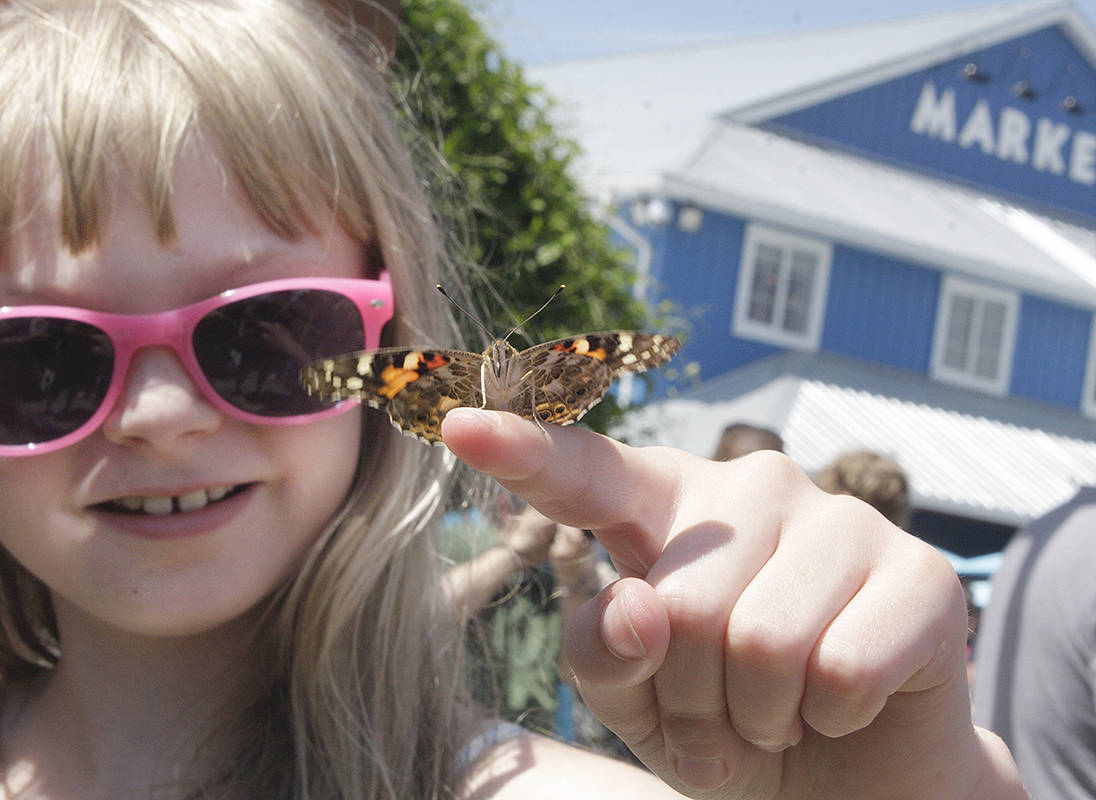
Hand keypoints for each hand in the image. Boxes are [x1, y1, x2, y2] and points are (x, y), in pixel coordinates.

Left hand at [441, 409, 1024, 799]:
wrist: (848, 776)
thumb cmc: (724, 719)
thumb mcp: (635, 698)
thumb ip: (603, 652)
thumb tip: (639, 607)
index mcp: (665, 506)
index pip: (587, 471)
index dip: (524, 448)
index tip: (461, 425)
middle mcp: (752, 489)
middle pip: (681, 609)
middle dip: (694, 699)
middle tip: (725, 715)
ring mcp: (841, 521)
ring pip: (760, 643)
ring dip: (760, 716)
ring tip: (779, 711)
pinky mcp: (920, 575)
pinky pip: (842, 670)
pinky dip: (831, 719)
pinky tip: (843, 705)